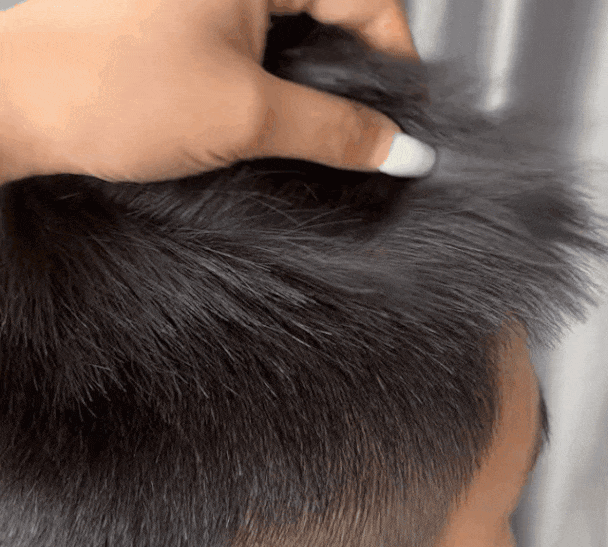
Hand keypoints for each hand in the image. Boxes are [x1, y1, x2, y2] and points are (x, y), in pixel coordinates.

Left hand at [0, 0, 434, 183]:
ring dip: (313, 81)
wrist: (21, 109)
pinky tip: (274, 114)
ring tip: (313, 128)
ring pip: (296, 28)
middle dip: (354, 75)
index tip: (401, 117)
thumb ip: (333, 131)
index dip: (395, 60)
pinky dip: (278, 78)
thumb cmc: (111, 94)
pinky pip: (259, 40)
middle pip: (332, 10)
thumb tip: (399, 148)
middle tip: (359, 131)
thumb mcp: (246, 115)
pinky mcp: (191, 15)